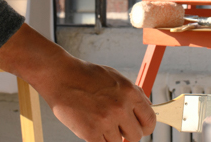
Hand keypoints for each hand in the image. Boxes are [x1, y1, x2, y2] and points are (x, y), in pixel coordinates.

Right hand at [0, 24, 155, 141]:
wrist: (60, 76)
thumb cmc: (85, 76)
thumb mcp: (115, 77)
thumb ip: (133, 93)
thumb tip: (147, 107)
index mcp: (129, 92)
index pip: (150, 120)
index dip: (145, 127)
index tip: (139, 129)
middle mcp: (120, 107)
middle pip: (136, 136)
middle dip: (128, 135)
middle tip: (117, 129)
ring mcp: (106, 120)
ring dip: (110, 137)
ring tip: (99, 123)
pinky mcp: (90, 132)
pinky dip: (98, 141)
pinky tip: (92, 130)